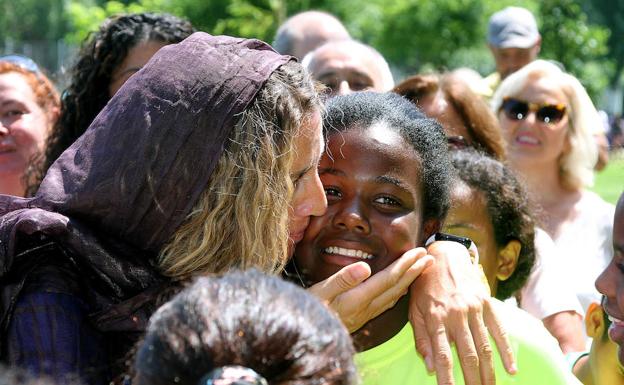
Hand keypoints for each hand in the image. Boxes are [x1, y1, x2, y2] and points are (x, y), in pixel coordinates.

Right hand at [308, 248, 432, 331]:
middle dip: (414, 270)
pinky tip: (402, 288)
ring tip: (421, 269)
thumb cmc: (310, 308)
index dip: (405, 265)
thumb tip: (364, 266)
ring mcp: (366, 313)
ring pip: (395, 295)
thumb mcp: (321, 291)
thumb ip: (343, 279)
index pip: (389, 278)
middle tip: (429, 257)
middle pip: (397, 287)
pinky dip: (399, 291)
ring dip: (410, 280)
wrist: (307, 333)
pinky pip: (388, 302)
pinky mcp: (363, 316)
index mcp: (359, 297)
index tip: (419, 253)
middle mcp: (367, 306)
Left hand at [410, 241, 515, 384]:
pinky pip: (499, 331)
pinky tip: (511, 369)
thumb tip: (430, 366)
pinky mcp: (487, 304)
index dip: (447, 378)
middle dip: (473, 380)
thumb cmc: (425, 286)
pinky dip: (506, 351)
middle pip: (468, 355)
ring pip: (485, 347)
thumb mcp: (414, 310)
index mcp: (436, 318)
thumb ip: (421, 338)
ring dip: (489, 372)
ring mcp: (474, 309)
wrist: (444, 256)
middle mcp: (456, 315)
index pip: (442, 355)